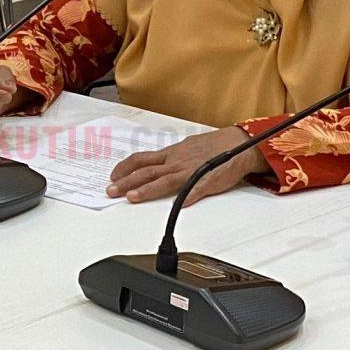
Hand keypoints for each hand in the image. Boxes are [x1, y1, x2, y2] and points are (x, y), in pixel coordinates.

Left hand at [107, 129, 266, 207]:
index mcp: (171, 155)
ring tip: (132, 197)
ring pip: (165, 181)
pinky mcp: (208, 182)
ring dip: (147, 190)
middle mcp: (177, 162)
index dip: (125, 168)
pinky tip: (179, 205)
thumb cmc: (213, 146)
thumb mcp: (186, 147)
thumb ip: (170, 158)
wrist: (238, 143)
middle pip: (147, 172)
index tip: (113, 177)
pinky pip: (197, 190)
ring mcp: (191, 172)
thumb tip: (154, 164)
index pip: (142, 160)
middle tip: (111, 191)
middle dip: (126, 182)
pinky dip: (188, 197)